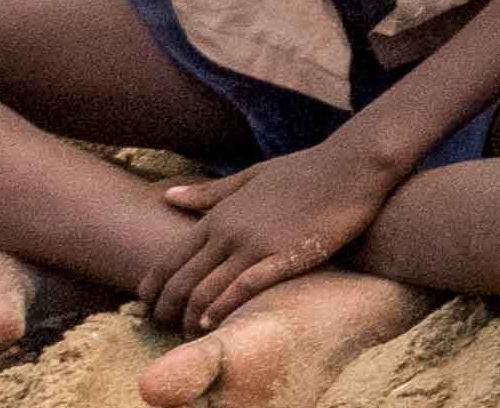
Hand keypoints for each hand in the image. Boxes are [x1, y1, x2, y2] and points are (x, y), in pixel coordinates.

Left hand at [142, 141, 397, 329]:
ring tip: (187, 332)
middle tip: (162, 326)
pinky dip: (223, 309)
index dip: (153, 287)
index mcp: (220, 214)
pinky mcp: (285, 256)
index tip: (148, 305)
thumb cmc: (305, 170)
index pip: (170, 258)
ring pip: (207, 289)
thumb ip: (209, 193)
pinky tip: (213, 323)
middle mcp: (230, 231)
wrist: (352, 166)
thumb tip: (167, 197)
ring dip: (191, 316)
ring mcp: (257, 245)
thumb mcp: (250, 176)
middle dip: (166, 309)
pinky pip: (244, 288)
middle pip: (182, 280)